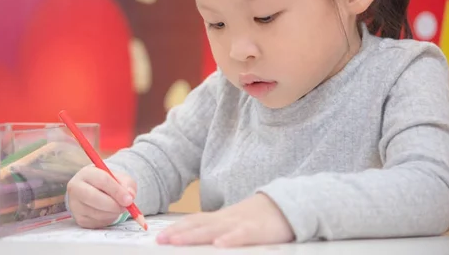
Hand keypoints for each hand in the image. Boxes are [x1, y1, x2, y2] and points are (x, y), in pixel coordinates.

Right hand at [67, 165, 136, 228]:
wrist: (95, 190)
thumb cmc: (109, 183)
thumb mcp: (120, 178)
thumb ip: (127, 184)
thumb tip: (130, 196)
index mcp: (87, 173)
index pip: (102, 180)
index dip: (117, 191)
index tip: (129, 200)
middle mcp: (76, 188)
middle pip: (94, 198)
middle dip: (114, 205)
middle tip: (126, 207)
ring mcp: (75, 205)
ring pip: (96, 213)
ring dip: (112, 213)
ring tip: (118, 207)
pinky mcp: (79, 219)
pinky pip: (96, 223)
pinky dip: (107, 219)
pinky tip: (109, 212)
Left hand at [157, 193, 293, 246]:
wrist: (288, 204)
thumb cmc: (260, 217)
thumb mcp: (236, 223)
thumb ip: (219, 229)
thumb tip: (199, 239)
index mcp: (222, 218)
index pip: (195, 221)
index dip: (177, 228)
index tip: (160, 235)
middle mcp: (227, 219)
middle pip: (199, 225)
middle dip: (178, 233)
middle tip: (160, 240)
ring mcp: (241, 223)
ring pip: (214, 229)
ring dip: (195, 236)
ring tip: (177, 242)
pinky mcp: (258, 230)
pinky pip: (242, 235)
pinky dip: (230, 239)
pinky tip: (218, 245)